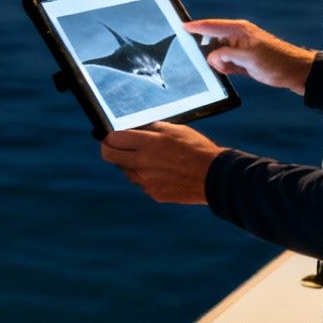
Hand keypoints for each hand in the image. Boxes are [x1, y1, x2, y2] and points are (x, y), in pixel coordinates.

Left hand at [100, 121, 222, 204]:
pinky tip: (162, 172)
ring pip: (126, 171)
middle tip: (113, 146)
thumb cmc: (196, 148)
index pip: (112, 139)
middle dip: (109, 149)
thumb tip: (135, 129)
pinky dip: (146, 177)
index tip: (111, 136)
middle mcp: (142, 163)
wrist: (214, 176)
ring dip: (130, 164)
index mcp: (147, 143)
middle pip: (110, 156)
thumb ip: (151, 128)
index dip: (109, 136)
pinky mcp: (153, 193)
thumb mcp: (175, 129)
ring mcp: (146, 181)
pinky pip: (141, 183)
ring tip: (150, 159)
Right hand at [184, 19, 316, 95]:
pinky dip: (224, 69)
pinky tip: (230, 73)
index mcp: (239, 30)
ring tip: (231, 69)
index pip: (211, 26)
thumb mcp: (248, 58)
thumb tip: (211, 58)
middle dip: (208, 53)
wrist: (296, 72)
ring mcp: (240, 49)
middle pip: (212, 41)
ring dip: (218, 64)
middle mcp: (238, 37)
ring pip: (218, 55)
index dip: (195, 27)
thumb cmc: (276, 61)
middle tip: (212, 62)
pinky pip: (225, 64)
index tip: (180, 27)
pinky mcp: (243, 61)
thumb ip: (226, 55)